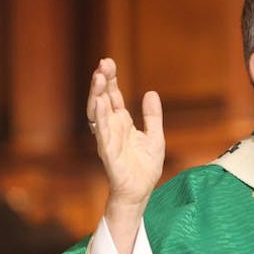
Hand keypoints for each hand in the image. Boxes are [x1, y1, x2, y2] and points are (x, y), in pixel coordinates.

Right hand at [86, 58, 164, 253]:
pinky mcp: (109, 153)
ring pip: (98, 113)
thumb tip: (151, 93)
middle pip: (103, 100)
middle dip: (102, 82)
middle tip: (103, 63)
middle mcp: (112, 128)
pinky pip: (102, 134)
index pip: (114, 97)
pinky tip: (101, 104)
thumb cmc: (145, 167)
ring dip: (97, 95)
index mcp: (122, 123)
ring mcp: (108, 139)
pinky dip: (101, 118)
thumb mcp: (155, 136)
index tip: (108, 62)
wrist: (141, 191)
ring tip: (99, 77)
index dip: (111, 80)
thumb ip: (152, 116)